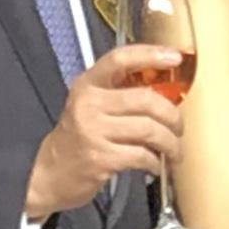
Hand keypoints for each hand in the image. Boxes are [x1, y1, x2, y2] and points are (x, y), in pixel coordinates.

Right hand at [25, 47, 185, 220]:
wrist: (49, 174)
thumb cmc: (78, 139)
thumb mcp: (91, 107)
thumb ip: (120, 95)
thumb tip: (167, 94)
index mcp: (88, 85)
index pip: (120, 59)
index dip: (150, 54)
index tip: (175, 57)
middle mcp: (89, 104)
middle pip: (145, 99)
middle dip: (172, 116)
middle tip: (179, 127)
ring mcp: (93, 131)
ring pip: (149, 130)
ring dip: (170, 143)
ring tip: (173, 151)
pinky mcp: (100, 158)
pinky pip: (141, 156)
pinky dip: (155, 162)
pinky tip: (156, 166)